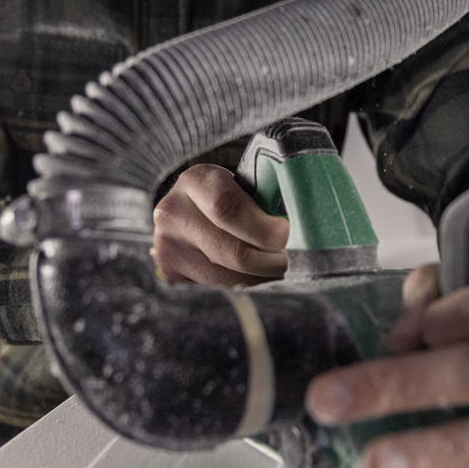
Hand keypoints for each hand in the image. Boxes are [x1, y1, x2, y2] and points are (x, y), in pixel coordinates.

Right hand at [152, 164, 288, 285]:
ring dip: (263, 277)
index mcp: (195, 180)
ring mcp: (168, 245)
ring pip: (228, 276)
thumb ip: (263, 200)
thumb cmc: (226, 193)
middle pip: (232, 250)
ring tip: (283, 269)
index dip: (263, 227)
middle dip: (271, 260)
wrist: (186, 208)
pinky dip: (246, 284)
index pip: (227, 208)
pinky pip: (219, 287)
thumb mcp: (239, 184)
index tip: (288, 235)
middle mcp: (173, 212)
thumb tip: (301, 227)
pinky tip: (261, 276)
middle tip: (295, 260)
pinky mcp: (171, 271)